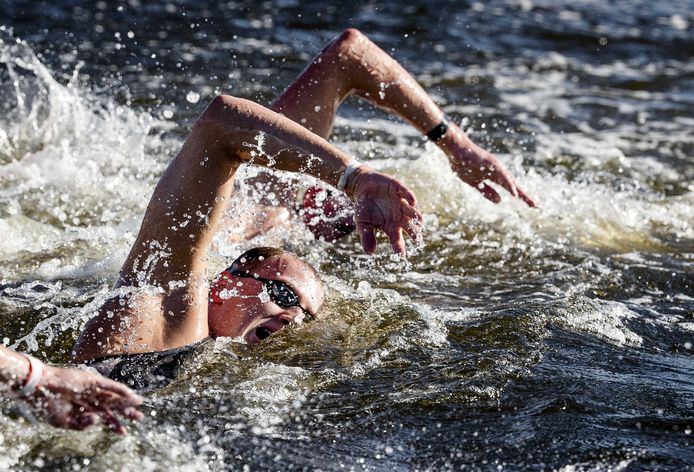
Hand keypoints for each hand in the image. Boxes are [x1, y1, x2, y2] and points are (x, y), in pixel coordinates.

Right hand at [28, 365, 143, 433]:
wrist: (38, 390)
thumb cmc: (47, 405)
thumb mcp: (64, 422)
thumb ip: (81, 425)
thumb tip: (98, 420)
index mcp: (83, 409)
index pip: (103, 416)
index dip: (114, 424)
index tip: (124, 431)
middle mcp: (90, 399)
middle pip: (112, 406)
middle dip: (125, 411)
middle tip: (139, 417)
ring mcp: (91, 389)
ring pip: (112, 395)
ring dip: (126, 399)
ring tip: (139, 403)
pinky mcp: (91, 381)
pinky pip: (108, 385)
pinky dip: (118, 389)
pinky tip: (129, 393)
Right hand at [346, 166, 422, 255]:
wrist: (362, 187)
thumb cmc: (364, 207)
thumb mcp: (362, 223)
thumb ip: (367, 236)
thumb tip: (370, 253)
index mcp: (391, 226)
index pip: (396, 239)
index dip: (399, 247)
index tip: (401, 256)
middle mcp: (399, 216)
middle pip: (408, 226)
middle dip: (413, 233)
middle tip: (417, 240)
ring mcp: (400, 203)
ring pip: (411, 211)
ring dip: (416, 216)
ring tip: (420, 222)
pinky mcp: (398, 189)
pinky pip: (406, 193)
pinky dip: (409, 197)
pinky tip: (413, 202)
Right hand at [446, 135, 535, 206]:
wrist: (455, 150)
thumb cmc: (463, 164)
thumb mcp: (475, 183)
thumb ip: (487, 192)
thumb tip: (500, 201)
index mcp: (494, 177)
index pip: (510, 188)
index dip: (520, 196)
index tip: (529, 205)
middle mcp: (498, 172)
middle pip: (514, 185)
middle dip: (525, 196)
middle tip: (536, 206)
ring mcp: (496, 167)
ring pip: (510, 181)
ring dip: (520, 192)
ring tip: (530, 202)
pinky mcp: (492, 163)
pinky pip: (502, 176)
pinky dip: (509, 184)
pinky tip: (514, 193)